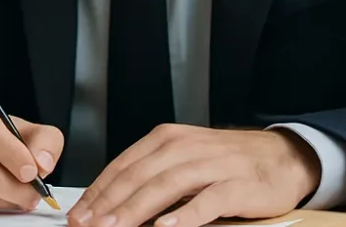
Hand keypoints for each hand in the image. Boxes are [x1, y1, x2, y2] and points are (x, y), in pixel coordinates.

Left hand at [67, 125, 320, 226]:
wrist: (280, 156)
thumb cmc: (224, 161)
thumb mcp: (182, 158)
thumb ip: (151, 174)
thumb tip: (112, 201)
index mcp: (164, 139)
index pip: (122, 166)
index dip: (97, 191)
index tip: (79, 214)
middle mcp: (184, 147)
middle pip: (138, 176)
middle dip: (109, 203)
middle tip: (88, 224)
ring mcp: (211, 165)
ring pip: (165, 186)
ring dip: (137, 209)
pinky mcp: (238, 185)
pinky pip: (208, 201)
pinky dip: (186, 215)